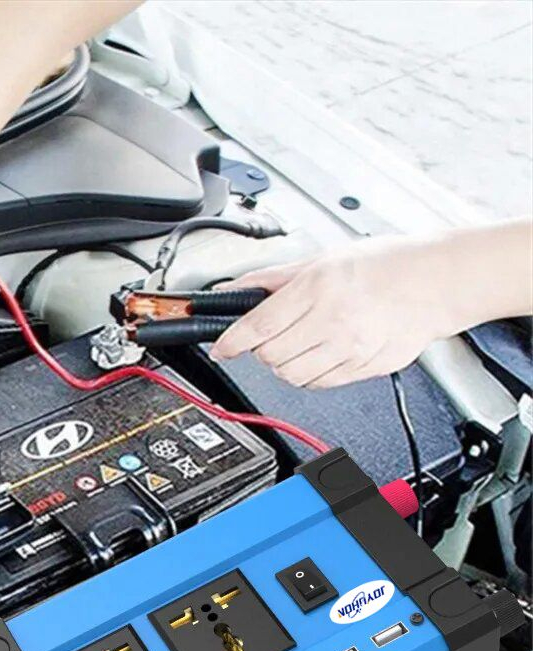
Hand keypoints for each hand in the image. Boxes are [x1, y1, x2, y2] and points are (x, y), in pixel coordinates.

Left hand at [209, 234, 475, 388]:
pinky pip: (319, 384)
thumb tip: (228, 290)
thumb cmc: (382, 265)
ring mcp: (351, 347)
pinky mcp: (364, 366)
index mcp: (319, 287)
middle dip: (261, 350)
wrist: (436, 281)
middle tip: (269, 338)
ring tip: (297, 344)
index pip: (259, 325)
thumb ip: (270, 279)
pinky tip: (320, 354)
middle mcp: (334, 319)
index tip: (221, 348)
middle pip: (271, 356)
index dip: (231, 341)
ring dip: (284, 365)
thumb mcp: (321, 259)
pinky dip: (310, 374)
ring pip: (292, 376)